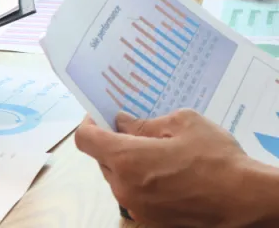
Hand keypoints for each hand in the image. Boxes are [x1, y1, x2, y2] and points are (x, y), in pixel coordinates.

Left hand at [75, 110, 276, 227]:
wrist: (246, 201)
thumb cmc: (215, 158)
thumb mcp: (182, 123)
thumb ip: (144, 123)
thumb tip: (122, 122)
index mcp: (127, 159)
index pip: (85, 140)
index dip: (88, 124)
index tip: (99, 115)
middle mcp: (124, 188)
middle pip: (101, 158)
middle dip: (111, 141)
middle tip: (130, 127)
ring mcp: (137, 209)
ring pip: (117, 177)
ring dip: (125, 161)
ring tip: (152, 148)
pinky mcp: (151, 222)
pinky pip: (134, 194)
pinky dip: (139, 179)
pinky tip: (164, 170)